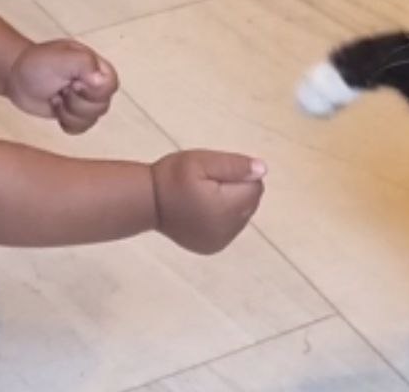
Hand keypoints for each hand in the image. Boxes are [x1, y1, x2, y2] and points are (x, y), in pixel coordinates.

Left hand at [6, 40, 118, 133]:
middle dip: (75, 102)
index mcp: (97, 66)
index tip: (73, 82)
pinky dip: (65, 121)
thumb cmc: (37, 63)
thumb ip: (84, 64)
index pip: (110, 86)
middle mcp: (95, 84)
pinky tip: (56, 106)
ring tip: (56, 96)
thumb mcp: (60, 58)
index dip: (92, 90)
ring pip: (91, 120)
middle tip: (61, 88)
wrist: (17, 76)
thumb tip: (102, 81)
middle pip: (101, 107)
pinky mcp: (75, 115)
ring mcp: (86, 101)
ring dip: (67, 111)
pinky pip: (80, 128)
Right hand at [151, 150, 266, 254]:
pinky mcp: (212, 247)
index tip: (215, 173)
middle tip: (208, 183)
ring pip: (241, 216)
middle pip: (250, 203)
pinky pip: (229, 228)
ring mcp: (220, 241)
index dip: (239, 175)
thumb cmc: (172, 177)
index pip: (255, 186)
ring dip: (230, 204)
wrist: (146, 202)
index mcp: (228, 208)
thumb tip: (262, 170)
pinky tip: (202, 210)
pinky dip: (222, 218)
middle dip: (236, 190)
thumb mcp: (202, 161)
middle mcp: (228, 229)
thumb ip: (234, 165)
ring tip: (203, 196)